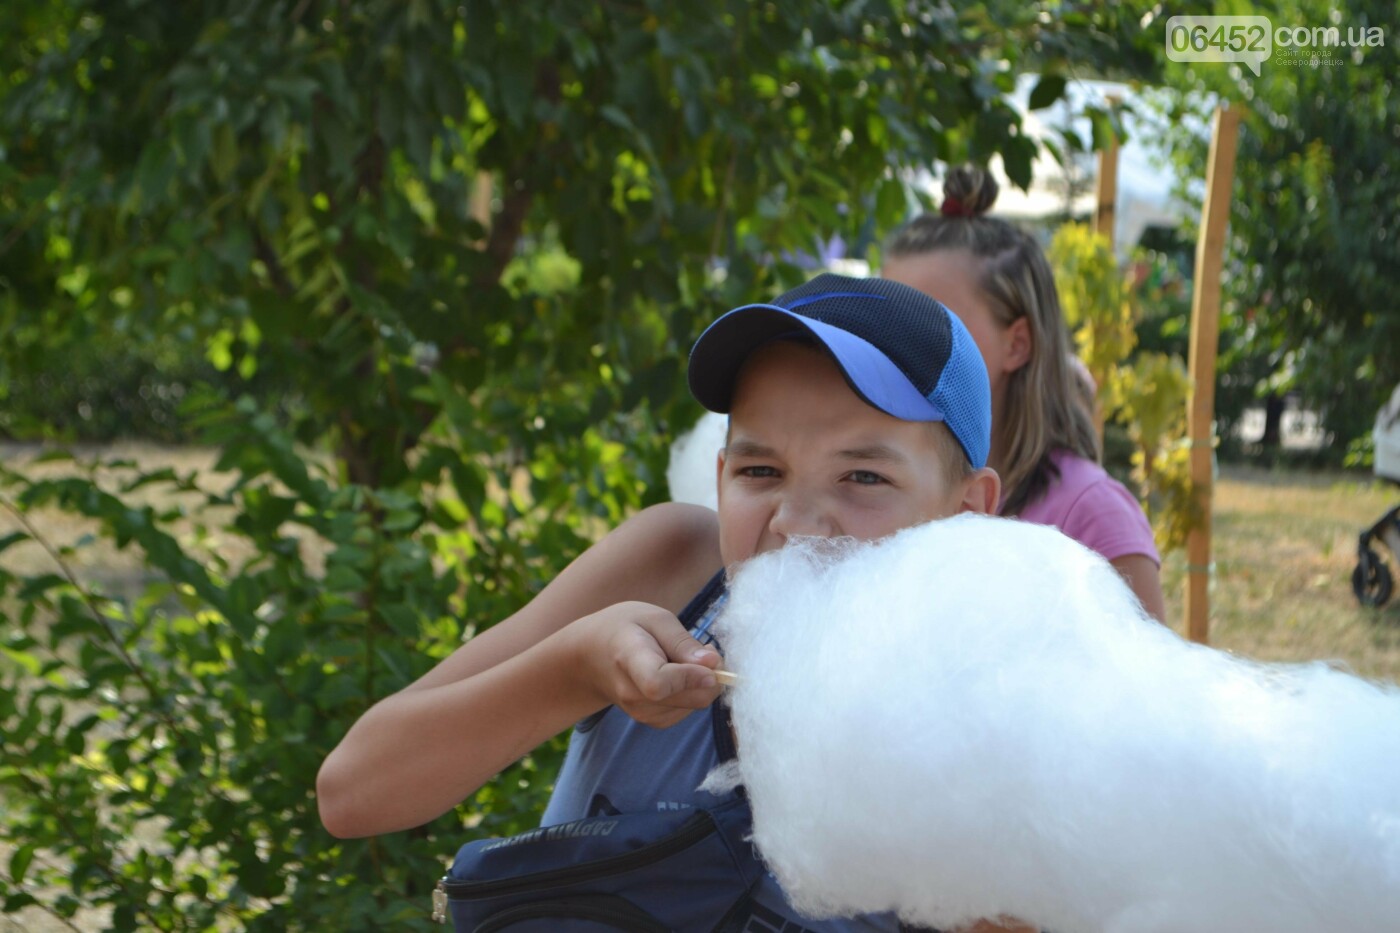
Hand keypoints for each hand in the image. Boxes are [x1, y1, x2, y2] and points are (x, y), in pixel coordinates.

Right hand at [570, 601, 723, 727]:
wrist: (591, 657)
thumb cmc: (626, 629)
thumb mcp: (654, 618)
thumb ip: (683, 642)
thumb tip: (713, 664)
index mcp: (629, 659)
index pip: (658, 683)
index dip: (691, 676)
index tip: (712, 660)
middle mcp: (633, 694)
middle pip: (688, 698)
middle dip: (711, 674)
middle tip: (704, 649)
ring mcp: (641, 712)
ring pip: (696, 704)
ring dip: (702, 682)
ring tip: (681, 658)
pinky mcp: (653, 721)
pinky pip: (690, 709)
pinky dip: (693, 691)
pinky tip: (677, 674)